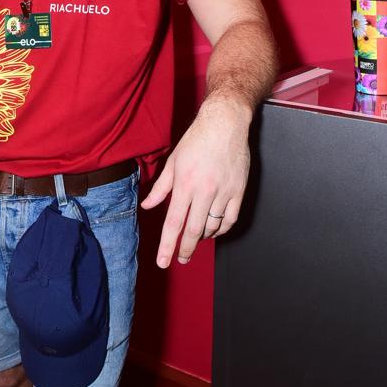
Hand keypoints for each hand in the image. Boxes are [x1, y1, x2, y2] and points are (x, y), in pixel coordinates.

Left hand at [141, 94, 251, 266]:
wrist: (225, 124)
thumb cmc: (197, 140)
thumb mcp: (173, 161)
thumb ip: (161, 187)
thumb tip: (148, 206)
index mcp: (184, 183)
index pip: (173, 222)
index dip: (167, 245)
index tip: (163, 262)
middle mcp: (204, 190)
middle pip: (193, 230)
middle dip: (185, 249)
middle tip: (181, 259)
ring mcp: (223, 192)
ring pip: (213, 226)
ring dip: (203, 236)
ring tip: (195, 237)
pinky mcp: (238, 190)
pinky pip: (230, 219)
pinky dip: (221, 229)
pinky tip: (214, 230)